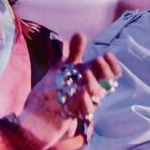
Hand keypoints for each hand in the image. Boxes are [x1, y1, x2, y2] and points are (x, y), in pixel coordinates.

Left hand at [16, 34, 122, 149]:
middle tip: (96, 60)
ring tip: (85, 73)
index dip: (113, 65)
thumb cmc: (53, 90)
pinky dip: (84, 101)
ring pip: (97, 96)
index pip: (111, 74)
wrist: (36, 116)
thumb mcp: (61, 68)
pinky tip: (80, 93)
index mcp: (89, 80)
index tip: (107, 54)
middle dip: (105, 72)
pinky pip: (84, 110)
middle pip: (107, 84)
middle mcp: (89, 93)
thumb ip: (73, 53)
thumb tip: (81, 33)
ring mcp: (82, 105)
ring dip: (93, 83)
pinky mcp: (72, 116)